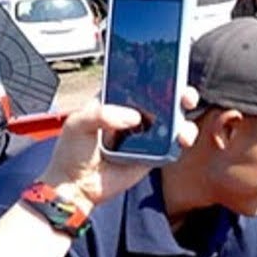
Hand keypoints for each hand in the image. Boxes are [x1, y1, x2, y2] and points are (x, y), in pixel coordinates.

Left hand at [36, 88, 199, 207]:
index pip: (137, 83)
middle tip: (183, 93)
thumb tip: (135, 117)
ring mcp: (145, 136)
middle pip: (161, 99)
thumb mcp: (78, 124)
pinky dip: (182, 139)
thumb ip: (102, 114)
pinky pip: (173, 145)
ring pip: (172, 121)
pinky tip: (181, 139)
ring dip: (184, 116)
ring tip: (184, 118)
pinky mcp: (153, 155)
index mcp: (114, 102)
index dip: (153, 75)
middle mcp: (132, 116)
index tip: (166, 69)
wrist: (76, 187)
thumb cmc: (71, 153)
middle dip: (177, 93)